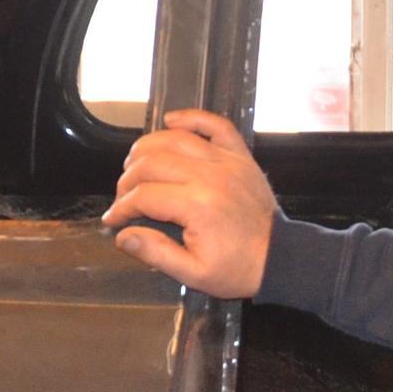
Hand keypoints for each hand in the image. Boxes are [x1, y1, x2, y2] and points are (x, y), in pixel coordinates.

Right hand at [106, 109, 276, 296]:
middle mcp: (209, 175)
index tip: (113, 219)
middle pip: (151, 162)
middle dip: (127, 180)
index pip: (143, 196)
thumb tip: (123, 235)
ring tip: (135, 168)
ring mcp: (225, 161)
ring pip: (174, 138)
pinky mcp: (239, 155)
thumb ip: (156, 253)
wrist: (279, 257)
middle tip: (123, 198)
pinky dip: (191, 118)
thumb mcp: (193, 274)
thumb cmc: (237, 268)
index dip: (121, 207)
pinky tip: (170, 121)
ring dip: (147, 149)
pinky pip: (214, 124)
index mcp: (196, 206)